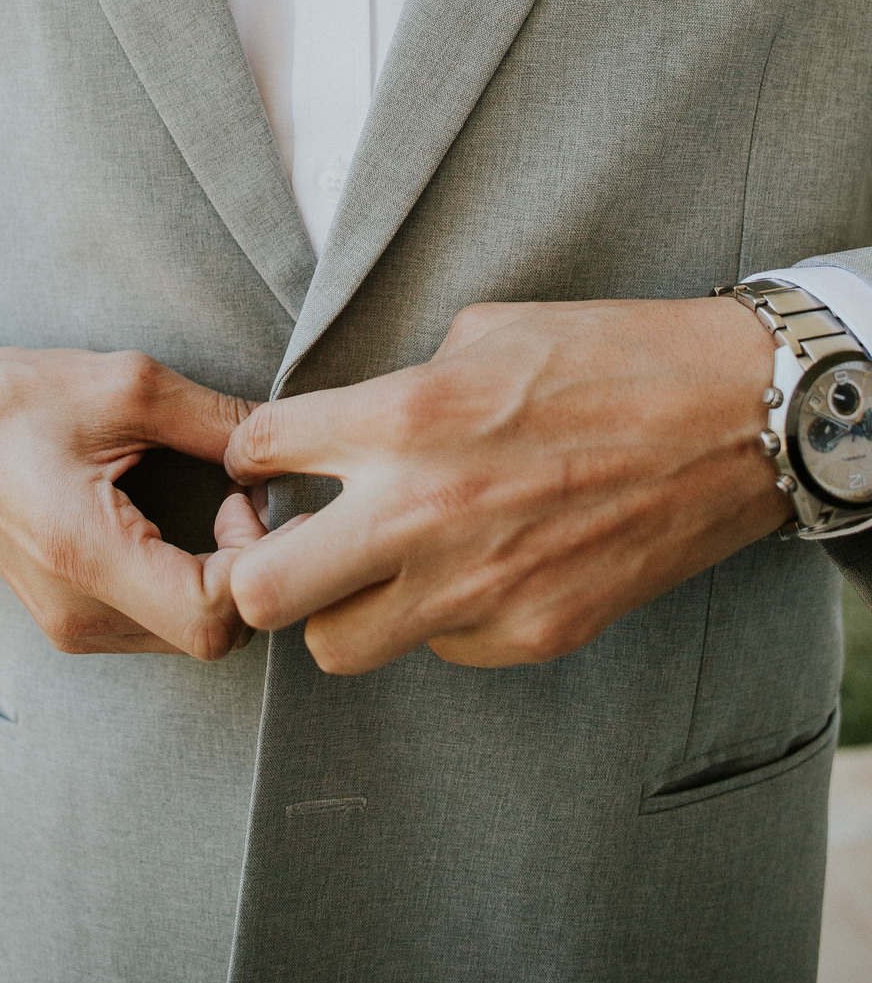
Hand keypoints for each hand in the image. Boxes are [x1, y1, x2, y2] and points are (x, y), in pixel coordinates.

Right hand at [0, 343, 265, 660]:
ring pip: (193, 638)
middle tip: (242, 499)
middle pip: (212, 636)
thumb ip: (216, 419)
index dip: (258, 564)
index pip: (210, 614)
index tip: (251, 500)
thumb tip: (289, 441)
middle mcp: (79, 612)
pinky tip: (190, 528)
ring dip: (226, 580)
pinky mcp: (74, 623)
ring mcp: (73, 628)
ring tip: (219, 506)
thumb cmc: (19, 398)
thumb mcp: (127, 384)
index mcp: (84, 553)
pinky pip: (162, 625)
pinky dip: (195, 585)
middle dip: (250, 571)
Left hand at [224, 297, 784, 674]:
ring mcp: (476, 588)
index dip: (251, 454)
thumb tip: (346, 432)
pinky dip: (436, 619)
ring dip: (340, 606)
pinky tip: (472, 572)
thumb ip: (397, 389)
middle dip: (254, 567)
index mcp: (402, 417)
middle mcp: (422, 512)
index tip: (269, 460)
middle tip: (285, 543)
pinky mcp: (530, 635)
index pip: (258, 450)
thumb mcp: (485, 333)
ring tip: (375, 568)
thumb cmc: (607, 356)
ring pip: (337, 645)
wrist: (730, 417)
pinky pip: (438, 649)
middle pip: (261, 592)